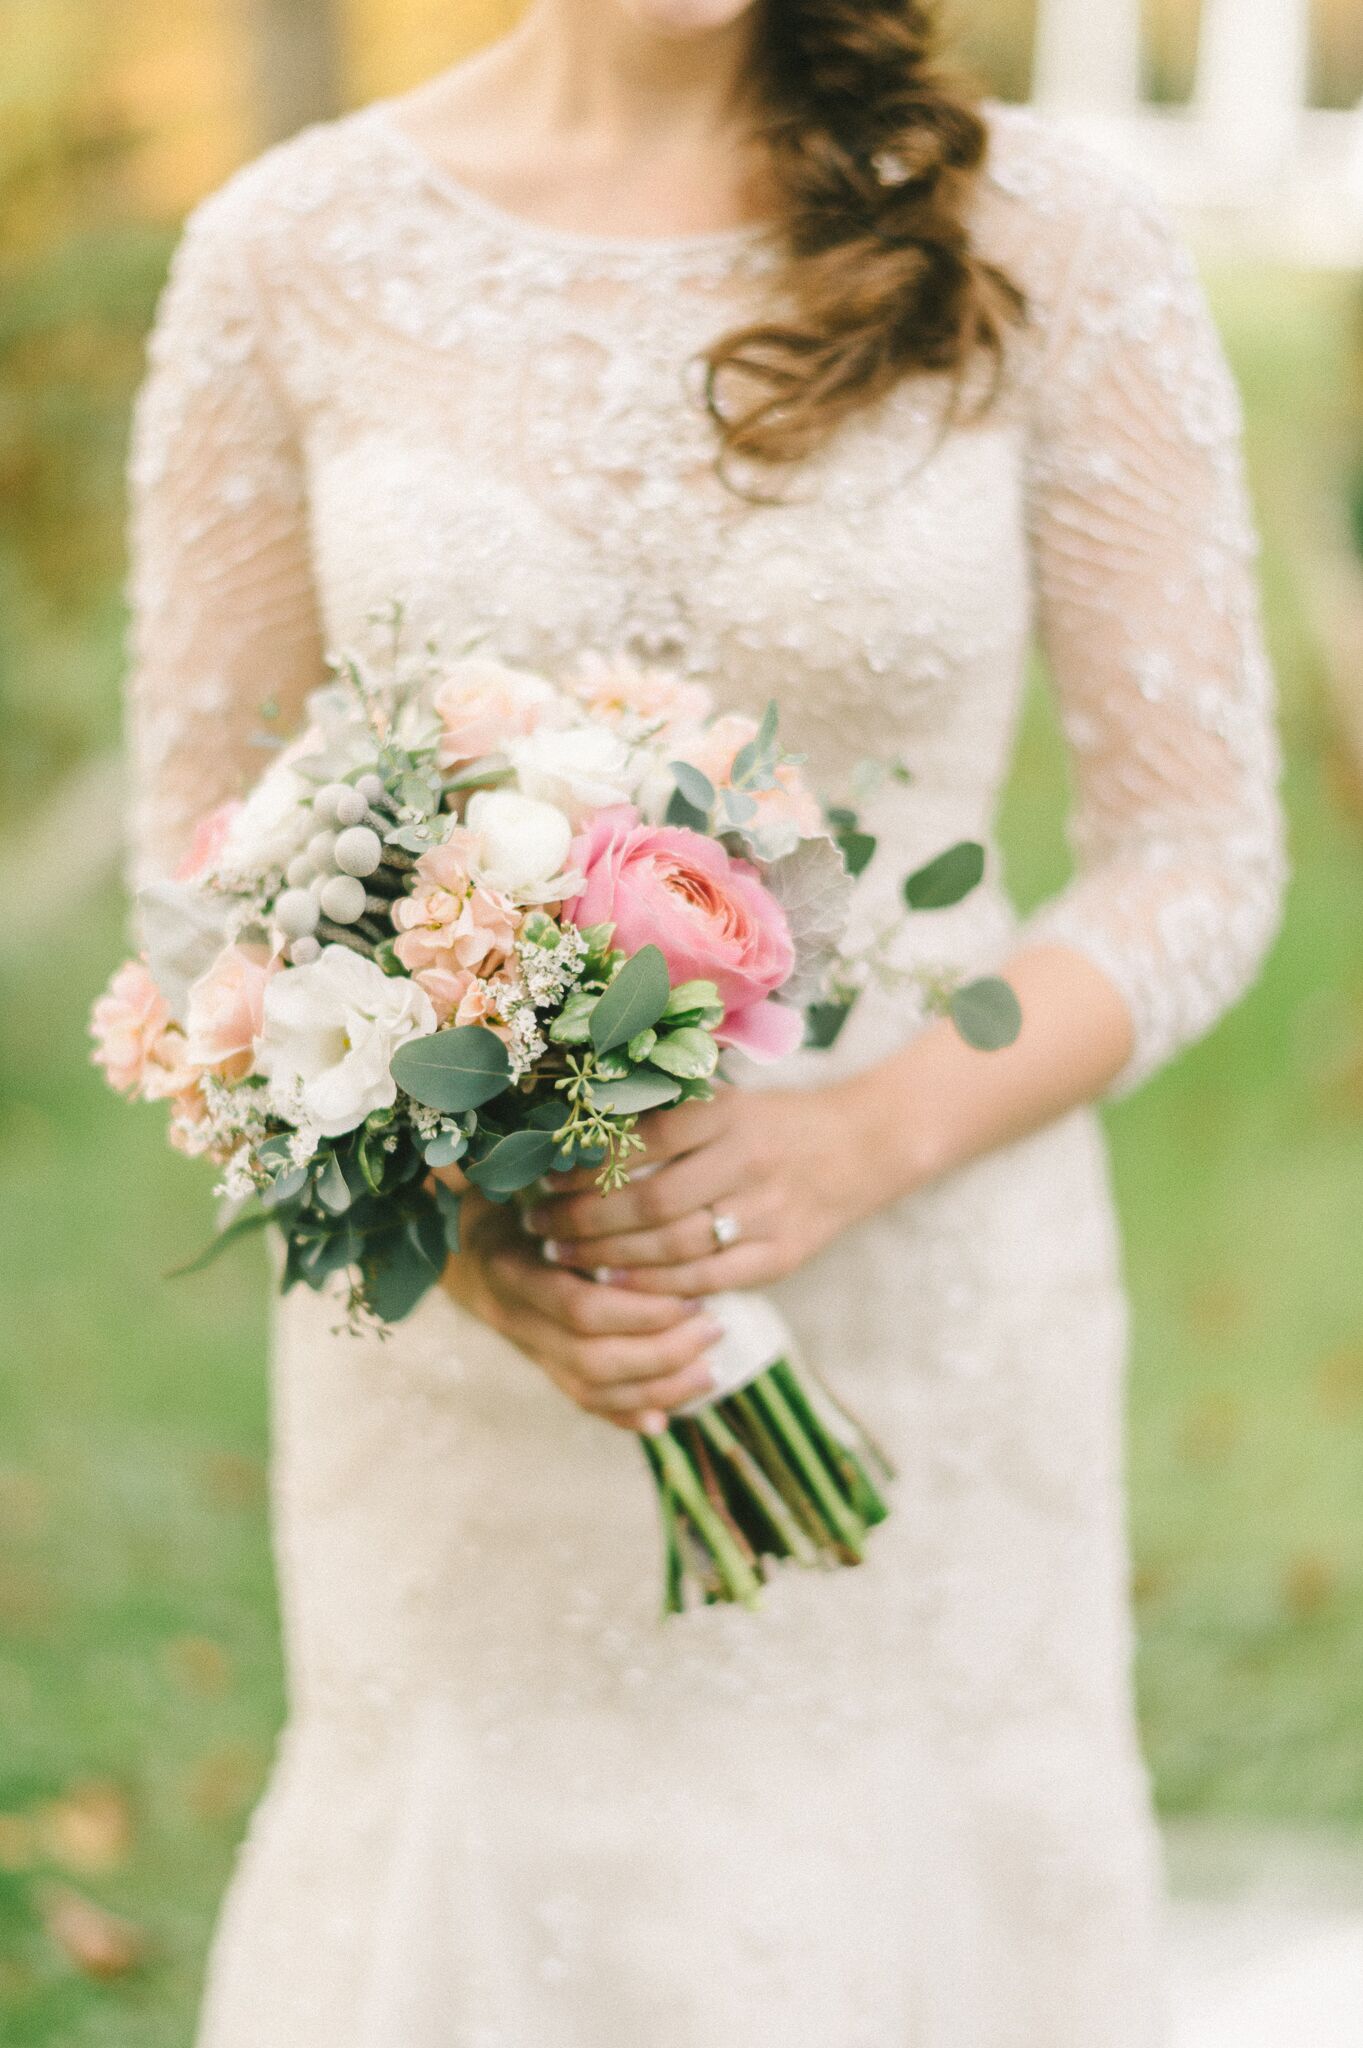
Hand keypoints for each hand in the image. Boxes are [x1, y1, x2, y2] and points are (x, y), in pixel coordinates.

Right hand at [437, 1181, 721, 1433]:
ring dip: (654, 1385)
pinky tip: (664, 1421)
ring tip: (709, 1371)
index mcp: (511, 1272)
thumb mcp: (508, 1178)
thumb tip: (538, 1150)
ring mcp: (529, 1348)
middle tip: (714, 1327)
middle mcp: (517, 1319)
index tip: (691, 1294)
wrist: (454, 1242)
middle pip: (591, 1357)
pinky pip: (582, 1401)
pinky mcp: (542, 1364)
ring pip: (590, 1387)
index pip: (578, 1307)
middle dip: (659, 1351)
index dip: (637, 1309)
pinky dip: (622, 1415)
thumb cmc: (496, 1196)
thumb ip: (528, 1173)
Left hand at [523, 1085, 874, 1297]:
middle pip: (652, 1201)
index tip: (544, 1174)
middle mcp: (748, 1161)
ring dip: (610, 1255)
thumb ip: (665, 1118)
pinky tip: (618, 1284)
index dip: (587, 1163)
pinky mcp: (782, 1255)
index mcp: (728, 1114)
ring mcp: (768, 1212)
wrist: (863, 1146)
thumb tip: (578, 1139)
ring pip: (675, 1245)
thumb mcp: (725, 1101)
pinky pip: (709, 1279)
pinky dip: (659, 1286)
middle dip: (585, 1219)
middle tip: (541, 1224)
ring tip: (565, 1253)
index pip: (644, 1141)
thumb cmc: (773, 1123)